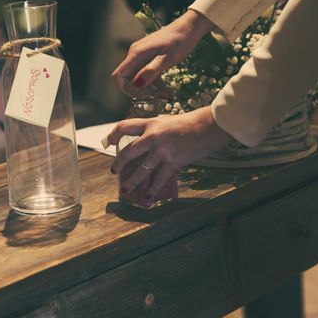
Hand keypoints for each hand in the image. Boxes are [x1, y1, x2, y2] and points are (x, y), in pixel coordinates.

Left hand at [106, 107, 231, 199]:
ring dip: (131, 182)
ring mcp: (162, 150)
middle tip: (114, 171)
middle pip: (128, 152)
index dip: (113, 134)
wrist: (208, 127)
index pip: (124, 126)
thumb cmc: (190, 123)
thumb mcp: (167, 121)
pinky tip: (148, 197)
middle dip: (119, 164)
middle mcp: (152, 137)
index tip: (108, 142)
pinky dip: (152, 190)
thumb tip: (146, 141)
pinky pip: (159, 179)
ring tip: (125, 189)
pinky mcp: (173, 162)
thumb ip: (155, 129)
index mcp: (150, 123)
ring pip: (141, 170)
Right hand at [112, 9, 213, 92]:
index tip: (141, 96)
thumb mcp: (167, 58)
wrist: (189, 27)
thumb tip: (137, 85)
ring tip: (168, 95)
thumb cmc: (180, 41)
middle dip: (143, 90)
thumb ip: (151, 71)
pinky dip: (156, 82)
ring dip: (152, 88)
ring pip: (141, 77)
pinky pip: (148, 72)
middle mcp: (136, 54)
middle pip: (130, 78)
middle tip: (161, 97)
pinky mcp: (149, 56)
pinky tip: (168, 90)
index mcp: (137, 54)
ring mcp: (142, 54)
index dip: (126, 88)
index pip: (120, 75)